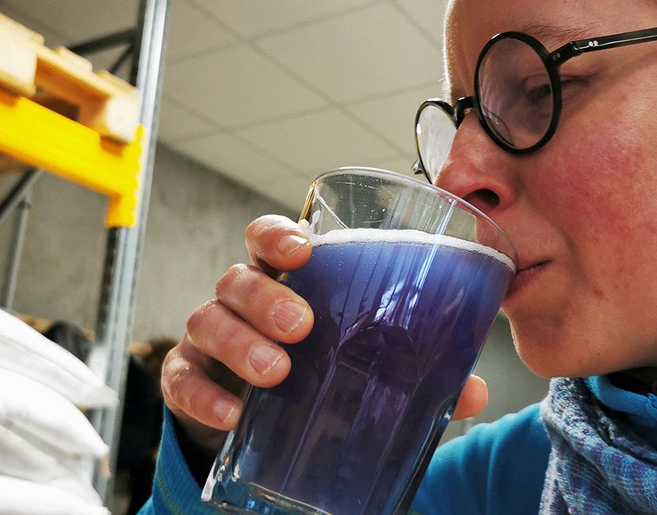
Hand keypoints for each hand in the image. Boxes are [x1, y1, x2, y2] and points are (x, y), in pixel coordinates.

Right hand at [161, 215, 488, 453]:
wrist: (263, 421)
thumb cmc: (319, 369)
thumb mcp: (363, 362)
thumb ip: (416, 370)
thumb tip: (474, 391)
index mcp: (287, 282)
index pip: (271, 239)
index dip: (278, 235)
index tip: (302, 250)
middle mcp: (243, 301)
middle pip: (237, 277)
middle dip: (266, 296)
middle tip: (302, 326)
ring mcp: (211, 338)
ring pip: (208, 320)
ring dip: (241, 343)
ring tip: (277, 374)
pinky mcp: (190, 379)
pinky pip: (182, 379)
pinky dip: (204, 395)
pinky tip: (233, 416)